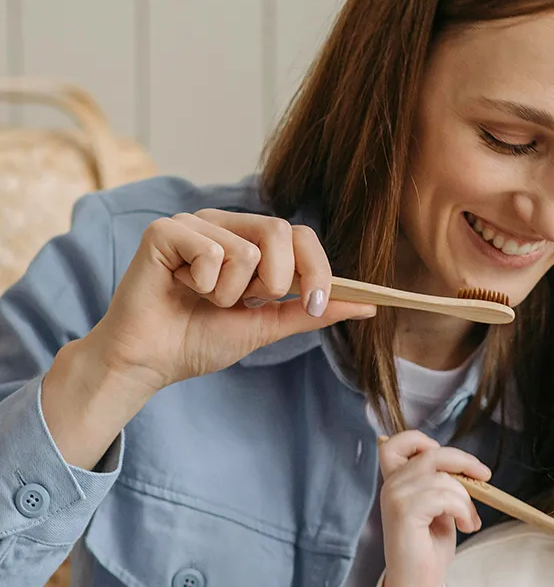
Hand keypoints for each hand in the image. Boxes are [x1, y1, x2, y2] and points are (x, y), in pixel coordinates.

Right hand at [85, 209, 375, 391]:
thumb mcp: (269, 325)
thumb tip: (368, 306)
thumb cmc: (201, 340)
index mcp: (251, 241)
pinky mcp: (165, 230)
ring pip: (246, 250)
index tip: (317, 305)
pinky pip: (211, 251)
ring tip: (204, 299)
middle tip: (246, 303)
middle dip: (276, 281)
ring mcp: (195, 223)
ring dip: (231, 293)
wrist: (151, 362)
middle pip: (280, 230)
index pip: (302, 235)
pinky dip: (203, 284)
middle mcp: (226, 224)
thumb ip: (313, 310)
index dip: (318, 269)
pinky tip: (180, 289)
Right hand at [376, 431, 490, 586]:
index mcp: (395, 481)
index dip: (420, 440)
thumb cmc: (428, 546)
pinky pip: (445, 496)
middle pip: (431, 454)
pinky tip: (466, 525)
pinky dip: (463, 509)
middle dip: (463, 463)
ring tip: (470, 519)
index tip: (448, 459)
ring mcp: (395, 497)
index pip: (394, 443)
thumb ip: (441, 482)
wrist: (418, 583)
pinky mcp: (404, 512)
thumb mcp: (439, 506)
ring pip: (443, 477)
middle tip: (485, 477)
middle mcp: (391, 485)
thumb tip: (466, 466)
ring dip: (466, 498)